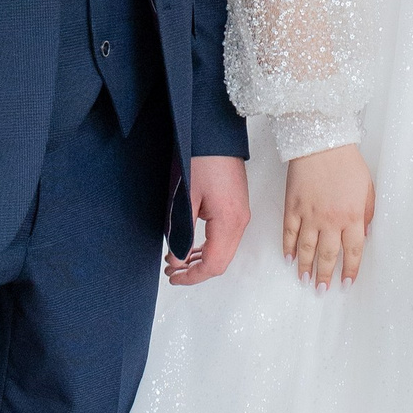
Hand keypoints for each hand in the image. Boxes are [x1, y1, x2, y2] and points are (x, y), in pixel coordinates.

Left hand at [165, 155, 250, 285]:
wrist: (215, 135)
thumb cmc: (202, 160)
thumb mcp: (185, 200)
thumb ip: (181, 234)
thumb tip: (178, 260)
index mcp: (229, 221)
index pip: (213, 264)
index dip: (192, 277)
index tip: (173, 277)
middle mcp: (240, 221)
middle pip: (221, 262)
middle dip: (195, 271)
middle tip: (171, 270)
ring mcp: (241, 215)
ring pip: (224, 251)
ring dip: (201, 260)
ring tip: (177, 259)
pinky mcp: (237, 208)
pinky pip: (225, 238)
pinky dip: (209, 247)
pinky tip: (191, 246)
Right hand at [282, 144, 374, 289]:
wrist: (321, 142)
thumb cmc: (347, 163)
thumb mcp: (368, 188)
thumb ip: (367, 213)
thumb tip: (365, 234)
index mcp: (352, 216)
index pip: (352, 251)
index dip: (349, 270)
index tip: (346, 284)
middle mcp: (330, 220)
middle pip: (327, 255)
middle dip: (325, 275)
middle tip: (322, 290)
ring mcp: (309, 215)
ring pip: (306, 249)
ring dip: (305, 267)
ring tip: (304, 281)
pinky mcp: (292, 207)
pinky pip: (289, 233)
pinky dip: (288, 247)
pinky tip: (289, 259)